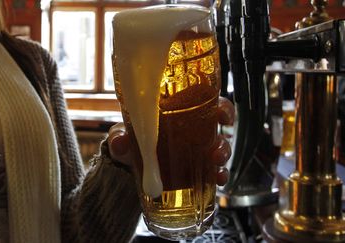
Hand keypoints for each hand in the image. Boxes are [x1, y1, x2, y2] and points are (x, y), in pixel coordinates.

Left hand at [108, 96, 234, 185]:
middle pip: (217, 126)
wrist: (128, 167)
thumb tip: (120, 141)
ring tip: (216, 162)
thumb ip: (120, 136)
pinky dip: (219, 174)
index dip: (220, 106)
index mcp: (178, 111)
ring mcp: (197, 149)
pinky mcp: (198, 168)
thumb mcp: (124, 136)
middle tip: (217, 145)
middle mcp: (193, 128)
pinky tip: (218, 179)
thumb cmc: (131, 141)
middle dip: (224, 133)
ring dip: (223, 153)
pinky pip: (214, 170)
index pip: (206, 102)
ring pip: (219, 147)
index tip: (222, 113)